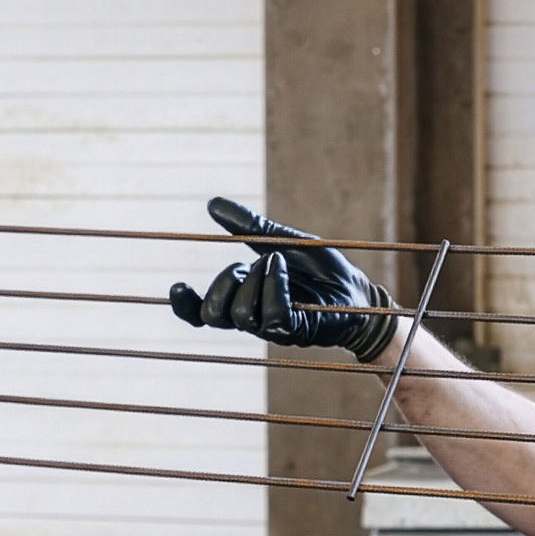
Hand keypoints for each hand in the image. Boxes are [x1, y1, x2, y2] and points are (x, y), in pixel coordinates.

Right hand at [168, 197, 397, 360]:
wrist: (357, 288)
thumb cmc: (320, 270)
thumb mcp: (280, 240)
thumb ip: (249, 227)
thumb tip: (213, 204)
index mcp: (243, 299)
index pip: (202, 315)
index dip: (185, 306)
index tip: (177, 286)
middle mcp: (254, 318)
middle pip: (213, 316)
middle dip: (220, 284)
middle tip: (243, 265)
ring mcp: (274, 328)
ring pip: (242, 315)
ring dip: (252, 279)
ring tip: (274, 260)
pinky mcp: (298, 332)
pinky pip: (273, 317)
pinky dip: (273, 286)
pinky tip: (280, 266)